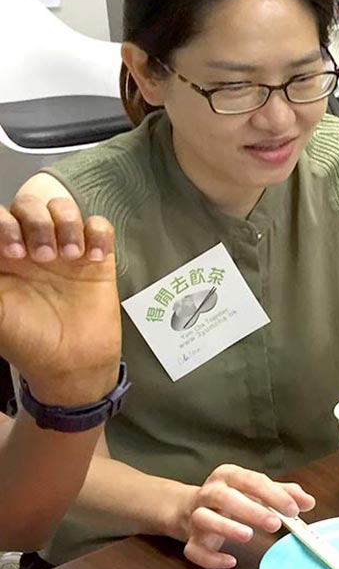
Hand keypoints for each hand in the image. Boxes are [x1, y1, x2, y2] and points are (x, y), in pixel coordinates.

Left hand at [0, 196, 119, 404]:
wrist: (73, 365)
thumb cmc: (27, 341)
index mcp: (2, 256)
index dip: (4, 224)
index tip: (13, 252)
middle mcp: (31, 246)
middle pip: (30, 204)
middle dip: (37, 223)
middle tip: (44, 258)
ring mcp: (65, 251)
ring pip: (64, 208)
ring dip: (67, 224)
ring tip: (71, 257)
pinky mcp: (98, 259)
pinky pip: (100, 226)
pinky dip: (98, 234)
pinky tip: (95, 257)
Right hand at [169, 464, 315, 568]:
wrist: (190, 507)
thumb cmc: (233, 497)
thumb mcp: (258, 490)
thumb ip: (284, 493)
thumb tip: (308, 502)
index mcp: (229, 476)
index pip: (252, 481)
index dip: (273, 495)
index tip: (293, 509)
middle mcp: (210, 493)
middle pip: (226, 497)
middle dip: (251, 510)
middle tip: (275, 524)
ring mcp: (196, 516)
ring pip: (204, 519)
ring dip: (226, 528)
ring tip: (248, 536)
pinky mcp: (191, 539)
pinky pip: (195, 549)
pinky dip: (211, 558)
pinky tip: (230, 561)